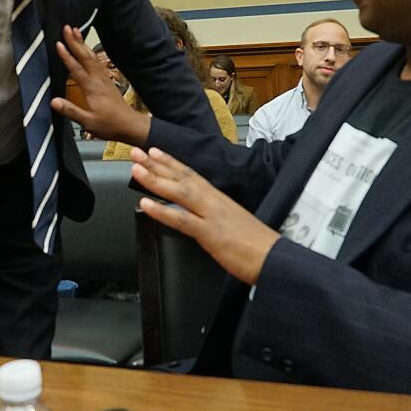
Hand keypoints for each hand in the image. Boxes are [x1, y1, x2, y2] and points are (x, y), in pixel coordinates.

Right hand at [51, 26, 149, 144]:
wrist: (130, 125)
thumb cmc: (110, 125)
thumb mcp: (88, 122)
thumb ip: (71, 111)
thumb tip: (54, 101)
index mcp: (92, 88)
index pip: (76, 68)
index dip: (67, 56)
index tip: (58, 43)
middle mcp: (98, 80)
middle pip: (85, 57)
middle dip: (75, 42)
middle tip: (67, 27)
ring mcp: (104, 79)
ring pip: (92, 57)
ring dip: (83, 44)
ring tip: (76, 32)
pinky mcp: (107, 81)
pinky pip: (97, 62)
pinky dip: (90, 52)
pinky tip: (87, 49)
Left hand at [131, 147, 277, 284]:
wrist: (275, 258)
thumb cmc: (255, 245)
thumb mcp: (231, 223)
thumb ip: (213, 215)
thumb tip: (199, 215)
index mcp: (219, 199)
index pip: (192, 175)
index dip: (172, 162)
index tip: (155, 151)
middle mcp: (214, 202)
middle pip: (182, 177)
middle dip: (157, 164)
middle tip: (136, 152)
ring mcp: (212, 216)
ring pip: (180, 193)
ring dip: (156, 180)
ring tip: (136, 169)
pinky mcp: (211, 234)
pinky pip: (183, 220)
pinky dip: (162, 211)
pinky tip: (145, 204)